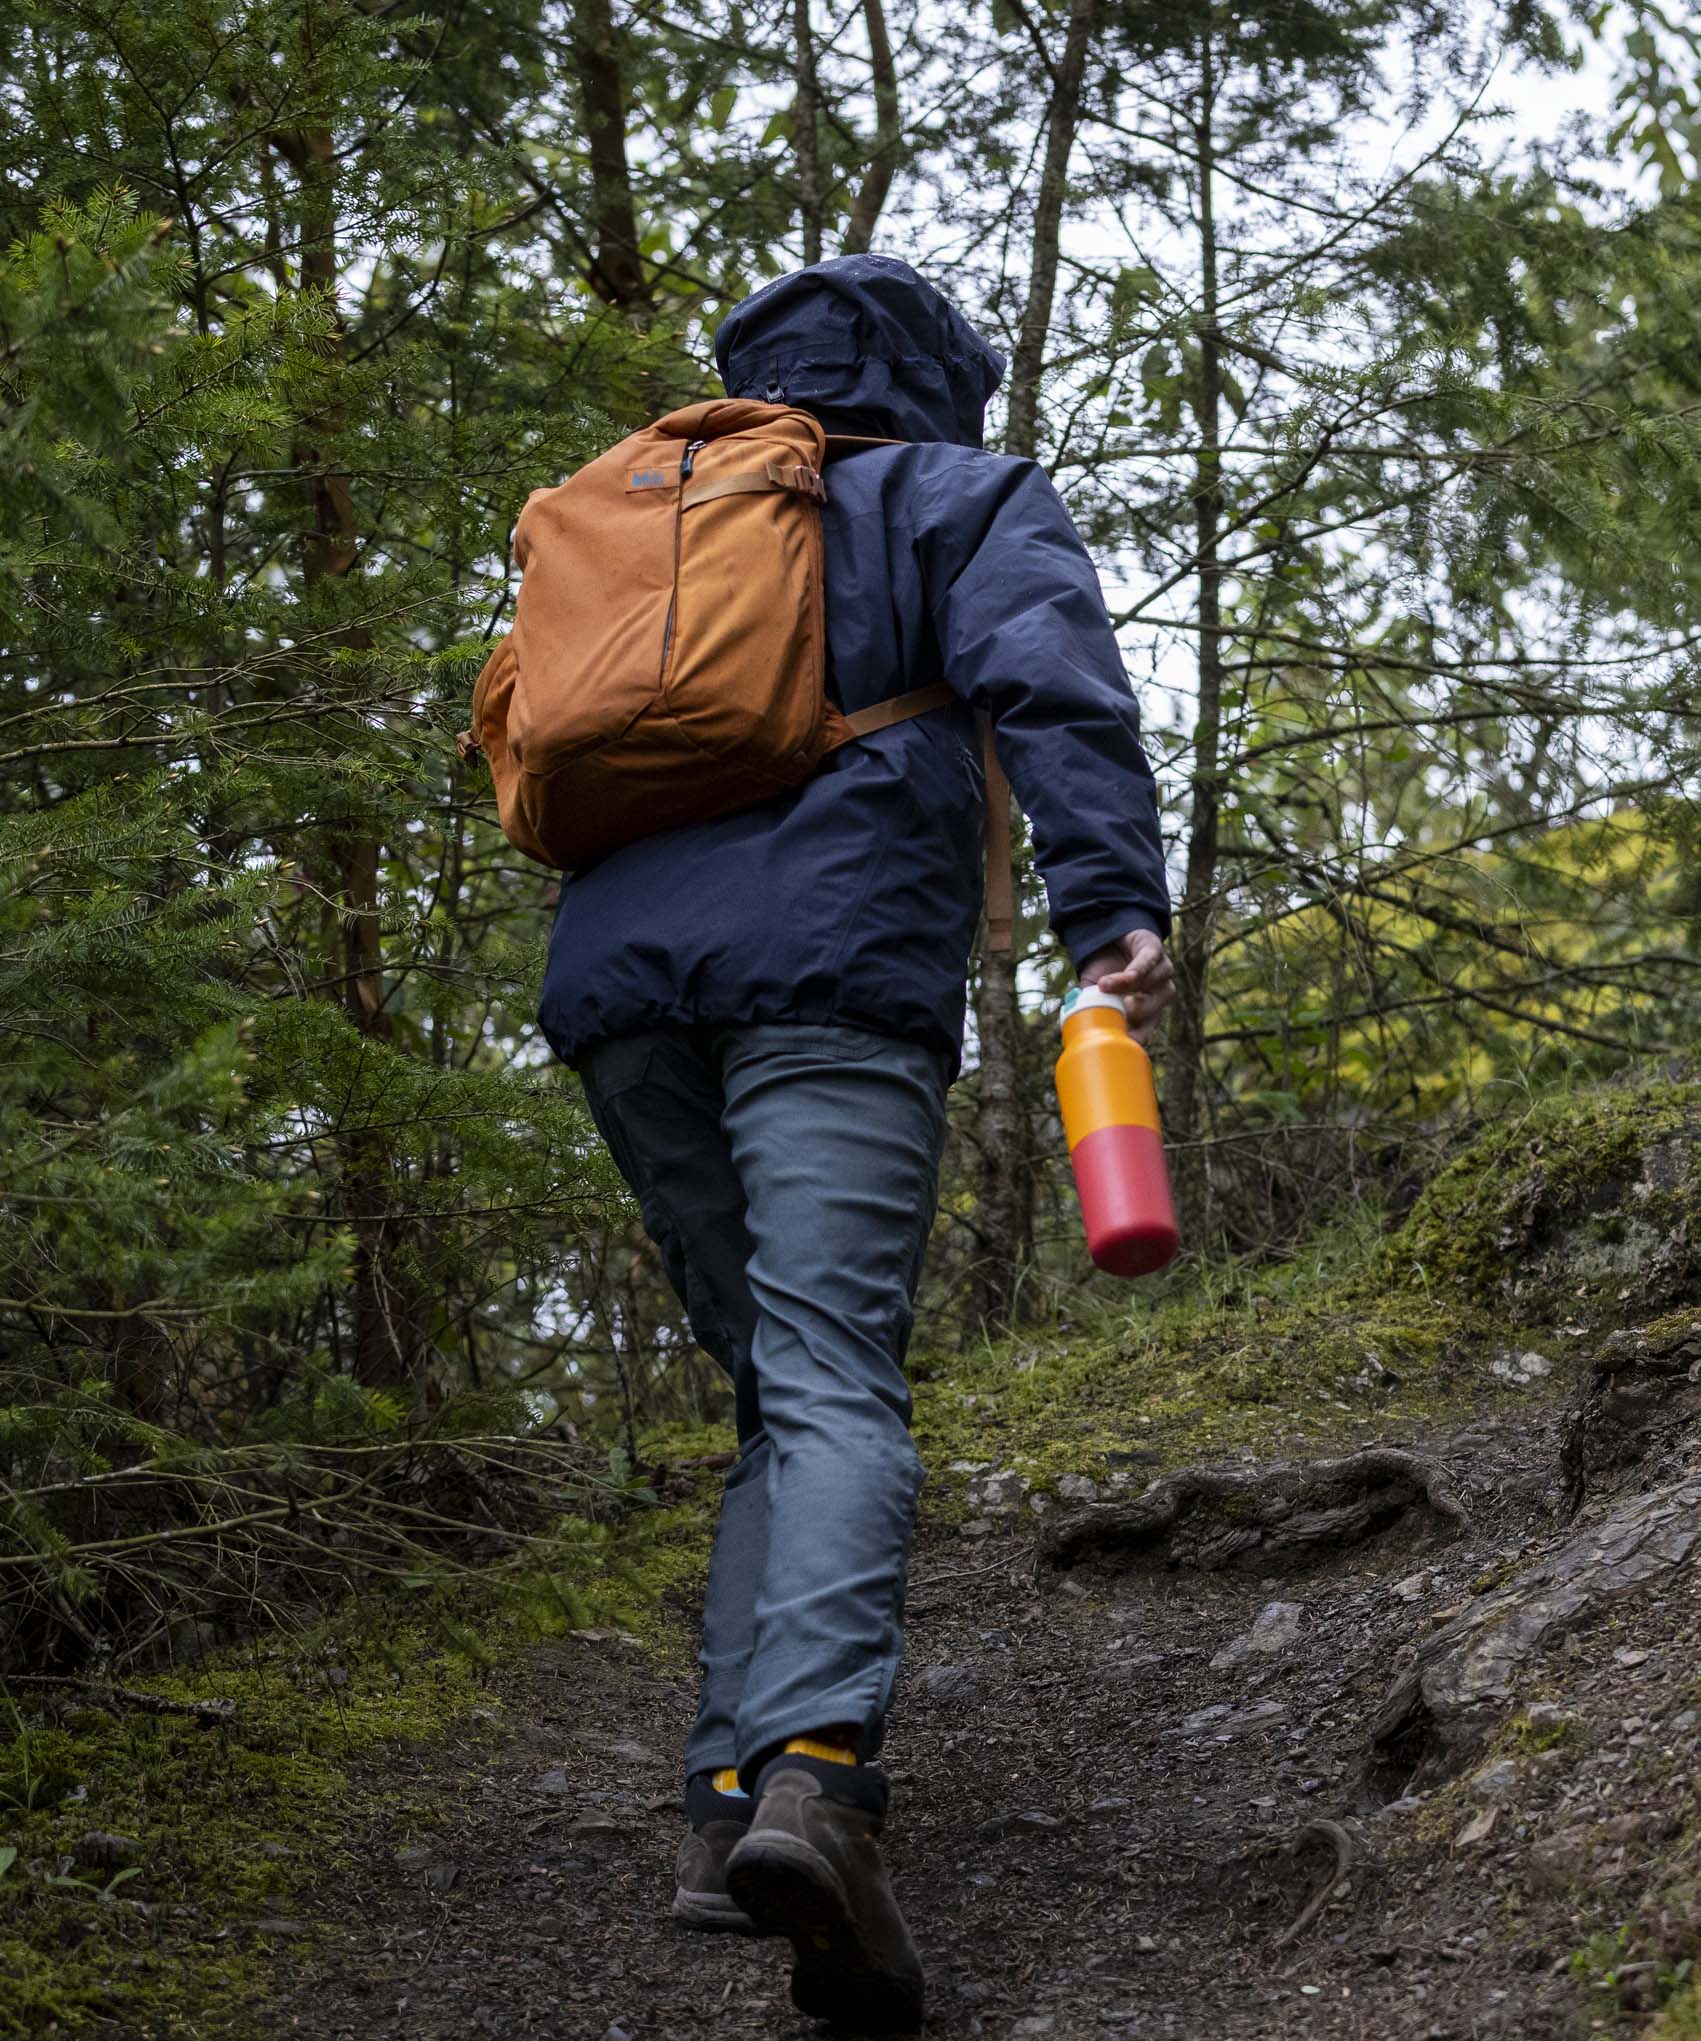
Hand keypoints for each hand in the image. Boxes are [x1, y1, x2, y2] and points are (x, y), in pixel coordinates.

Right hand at [1078, 928, 1175, 1045]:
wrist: (1109, 939)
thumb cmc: (1102, 973)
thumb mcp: (1094, 995)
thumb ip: (1092, 1009)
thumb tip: (1077, 1028)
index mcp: (1146, 1011)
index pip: (1146, 1029)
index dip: (1135, 1037)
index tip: (1120, 1042)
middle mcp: (1158, 994)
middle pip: (1153, 1010)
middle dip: (1134, 1014)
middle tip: (1113, 1014)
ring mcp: (1161, 973)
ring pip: (1154, 986)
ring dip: (1127, 988)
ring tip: (1104, 987)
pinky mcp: (1155, 950)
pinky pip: (1148, 963)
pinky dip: (1133, 973)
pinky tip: (1120, 977)